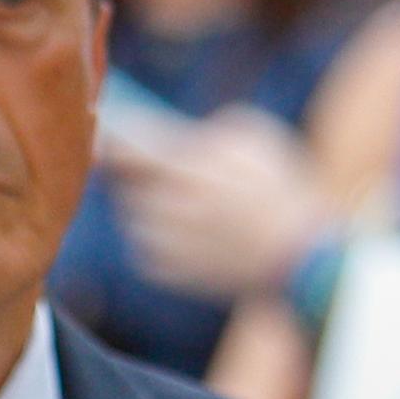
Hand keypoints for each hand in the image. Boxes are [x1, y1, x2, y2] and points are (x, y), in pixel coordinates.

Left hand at [104, 107, 329, 301]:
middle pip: (125, 183)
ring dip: (154, 206)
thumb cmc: (282, 189)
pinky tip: (201, 235)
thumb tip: (175, 132)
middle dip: (143, 175)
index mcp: (187, 169)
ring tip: (200, 209)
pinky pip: (145, 244)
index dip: (108, 137)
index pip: (126, 148)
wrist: (301, 256)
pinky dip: (164, 237)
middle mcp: (166, 207)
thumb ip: (208, 129)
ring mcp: (161, 242)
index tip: (98, 128)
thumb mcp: (255, 137)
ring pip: (133, 214)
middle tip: (177, 174)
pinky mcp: (161, 271)